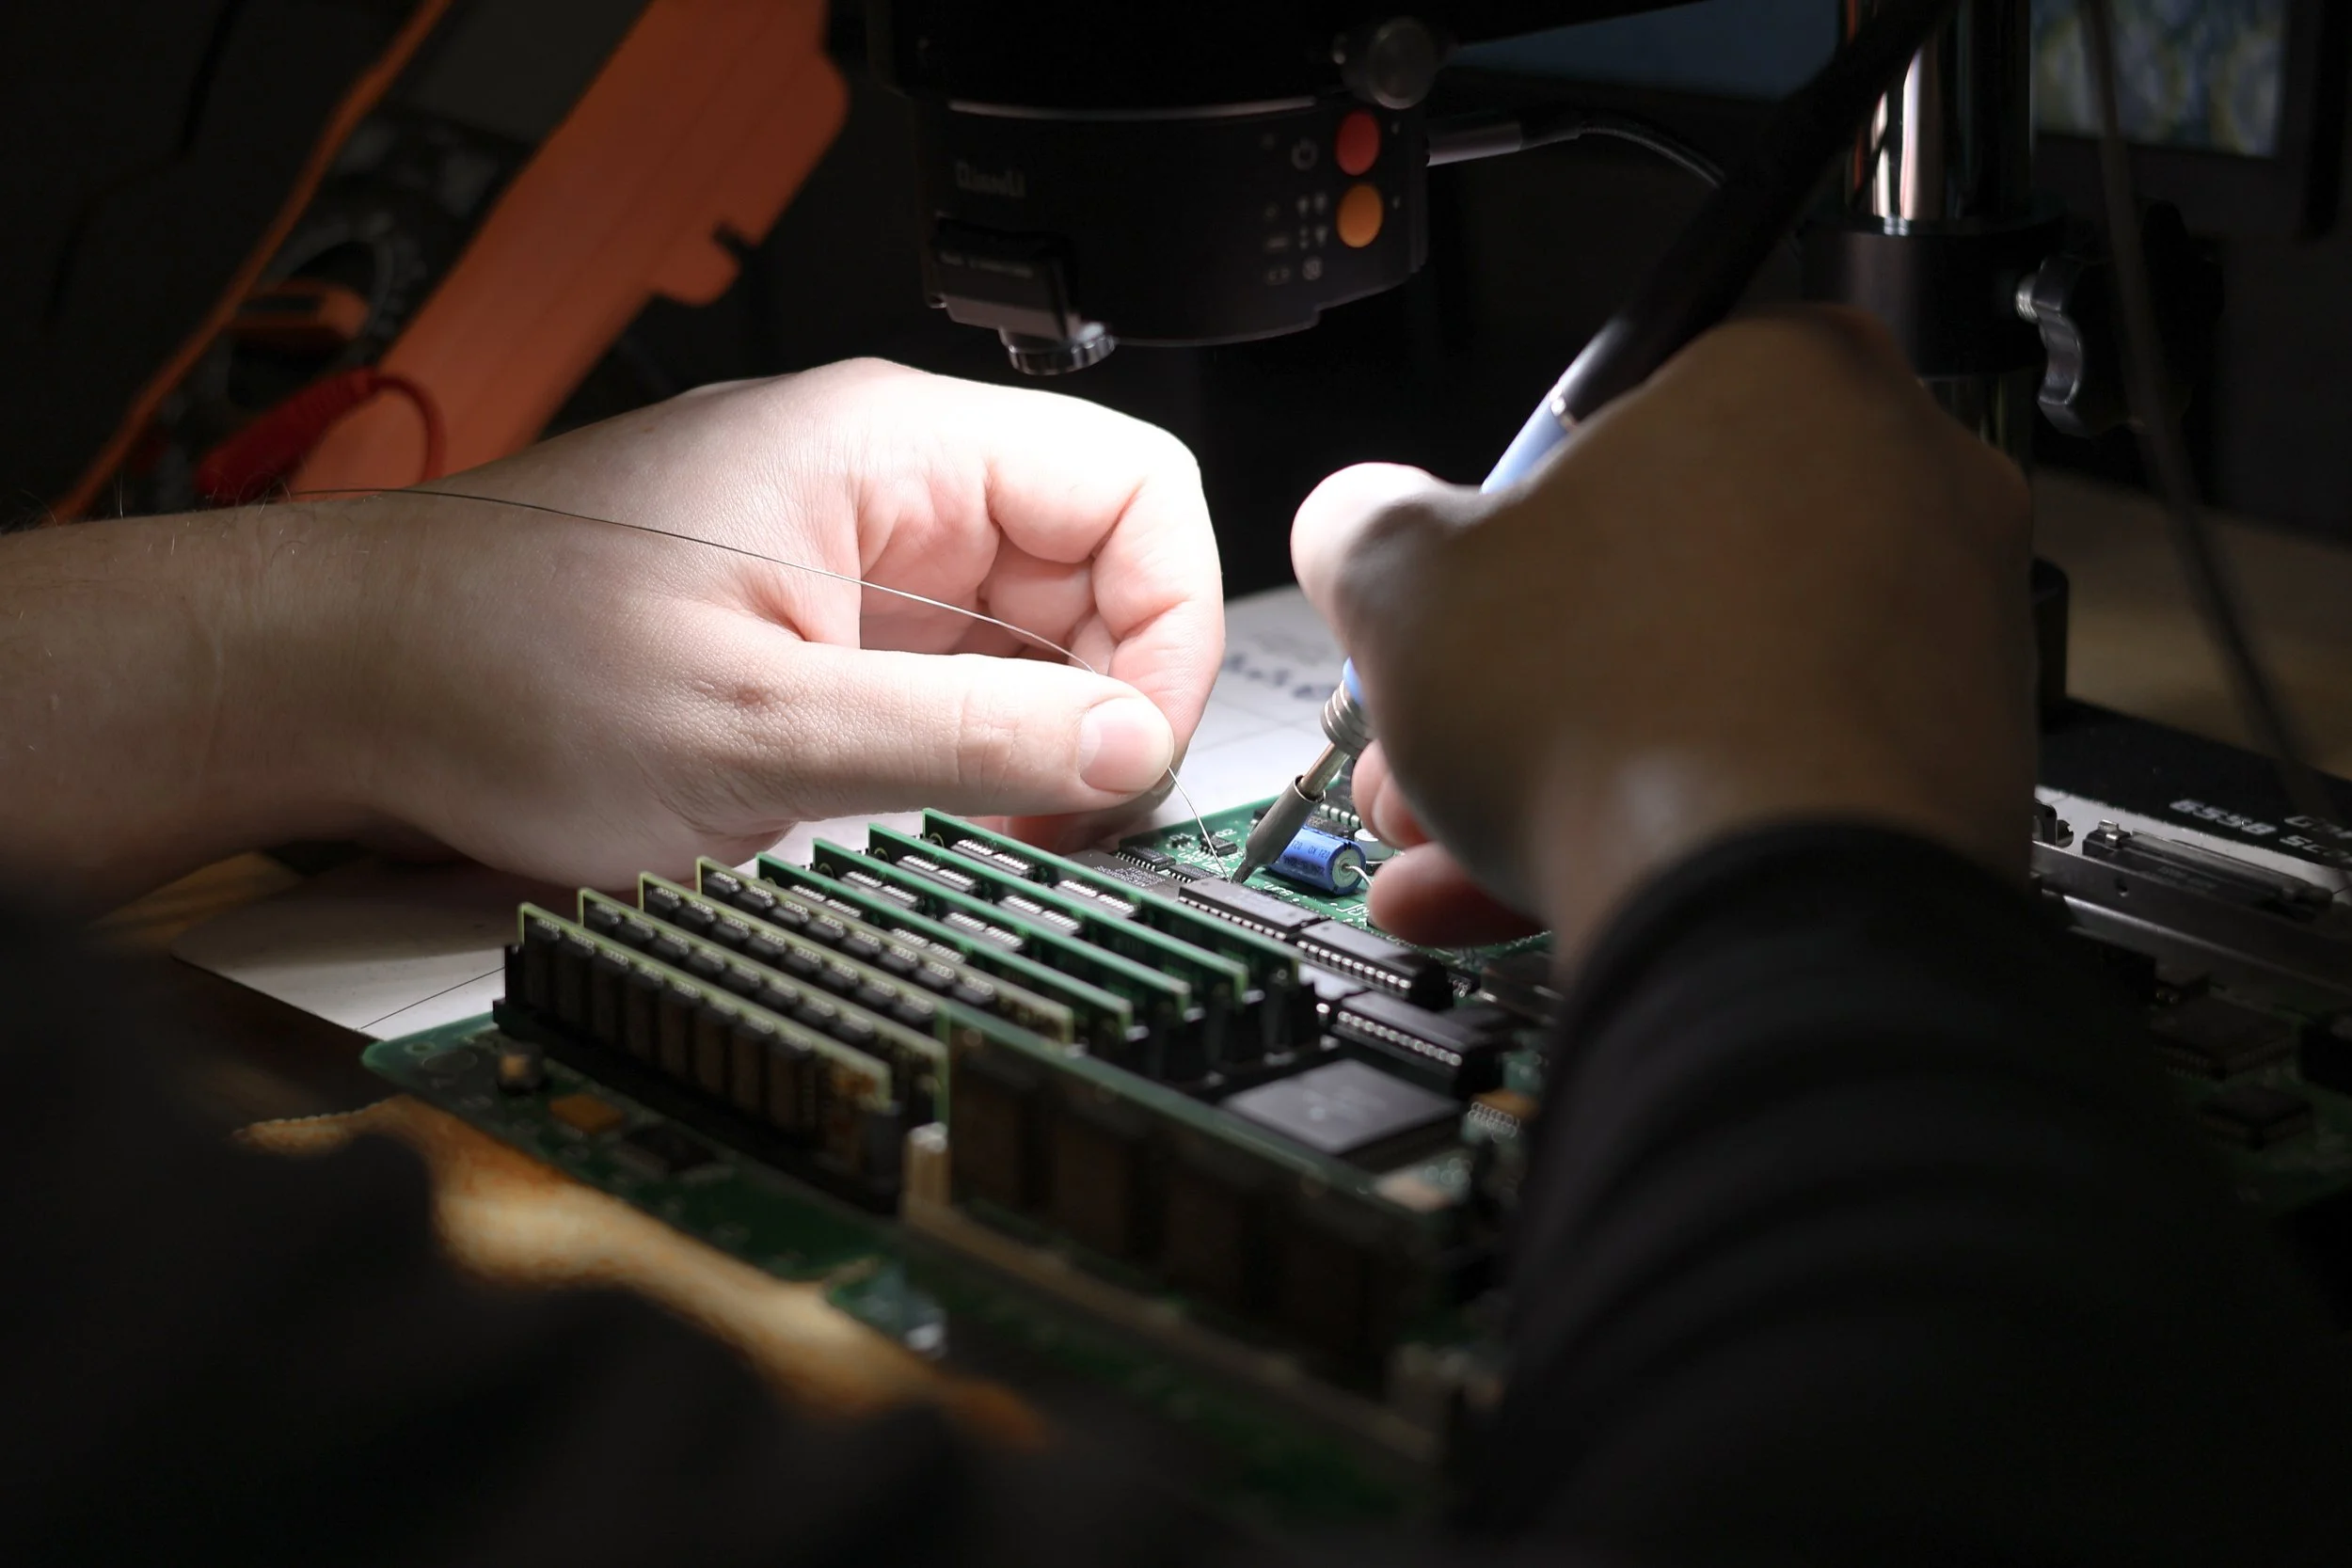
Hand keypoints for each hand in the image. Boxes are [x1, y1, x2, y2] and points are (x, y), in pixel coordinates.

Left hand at [326, 360, 1222, 886]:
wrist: (345, 684)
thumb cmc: (496, 667)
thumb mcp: (757, 730)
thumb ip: (965, 737)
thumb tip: (1130, 745)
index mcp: (885, 448)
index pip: (1133, 490)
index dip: (1171, 623)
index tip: (1137, 747)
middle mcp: (881, 483)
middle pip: (1098, 567)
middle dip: (1115, 698)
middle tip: (1074, 817)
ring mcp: (849, 555)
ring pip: (1035, 631)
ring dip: (1048, 735)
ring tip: (1010, 829)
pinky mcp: (817, 624)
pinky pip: (954, 672)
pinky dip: (979, 749)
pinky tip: (953, 813)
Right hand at [1292, 309, 2034, 955]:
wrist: (1774, 919)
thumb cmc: (1629, 719)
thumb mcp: (1403, 582)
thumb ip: (1361, 522)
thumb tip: (1356, 526)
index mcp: (1788, 378)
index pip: (1617, 408)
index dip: (1502, 514)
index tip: (1455, 586)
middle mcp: (1903, 487)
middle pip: (1651, 570)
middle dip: (1509, 670)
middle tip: (1430, 731)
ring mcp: (1946, 637)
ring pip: (1704, 683)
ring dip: (1555, 761)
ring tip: (1447, 836)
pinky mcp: (1955, 768)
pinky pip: (1774, 770)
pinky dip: (1658, 816)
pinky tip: (1525, 882)